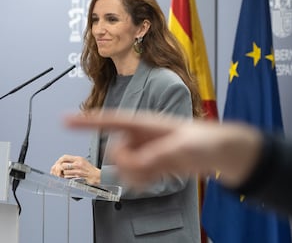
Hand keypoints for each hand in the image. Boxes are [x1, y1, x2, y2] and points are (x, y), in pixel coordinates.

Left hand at [50, 154, 100, 184]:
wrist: (95, 175)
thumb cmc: (89, 169)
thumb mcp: (82, 161)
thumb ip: (73, 161)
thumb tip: (62, 162)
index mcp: (78, 158)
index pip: (65, 157)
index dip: (59, 160)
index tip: (58, 163)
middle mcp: (78, 164)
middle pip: (63, 165)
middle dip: (60, 168)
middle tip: (59, 170)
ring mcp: (78, 170)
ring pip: (64, 172)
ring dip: (64, 174)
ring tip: (66, 174)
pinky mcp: (77, 176)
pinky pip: (67, 177)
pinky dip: (66, 177)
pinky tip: (69, 176)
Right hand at [63, 110, 262, 187]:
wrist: (218, 152)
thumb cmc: (205, 139)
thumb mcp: (184, 147)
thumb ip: (158, 156)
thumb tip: (134, 166)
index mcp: (145, 123)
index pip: (111, 120)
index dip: (87, 121)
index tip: (64, 119)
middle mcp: (141, 137)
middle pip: (116, 154)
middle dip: (129, 164)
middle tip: (155, 163)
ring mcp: (145, 151)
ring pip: (125, 169)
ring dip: (139, 175)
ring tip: (163, 168)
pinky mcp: (152, 165)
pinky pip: (135, 177)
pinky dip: (145, 181)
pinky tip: (163, 174)